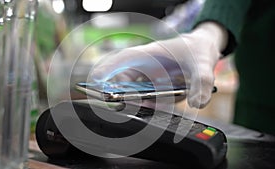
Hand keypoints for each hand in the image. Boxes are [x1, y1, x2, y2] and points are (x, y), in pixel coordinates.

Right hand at [90, 22, 227, 107]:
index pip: (122, 60)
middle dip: (119, 94)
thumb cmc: (196, 49)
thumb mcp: (202, 62)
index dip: (107, 70)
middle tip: (120, 106)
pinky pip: (148, 103)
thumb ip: (201, 81)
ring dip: (137, 104)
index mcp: (149, 54)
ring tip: (144, 111)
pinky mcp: (155, 92)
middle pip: (123, 82)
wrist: (203, 51)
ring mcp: (148, 81)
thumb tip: (196, 103)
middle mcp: (144, 68)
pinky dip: (151, 109)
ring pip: (134, 95)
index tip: (96, 82)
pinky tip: (157, 113)